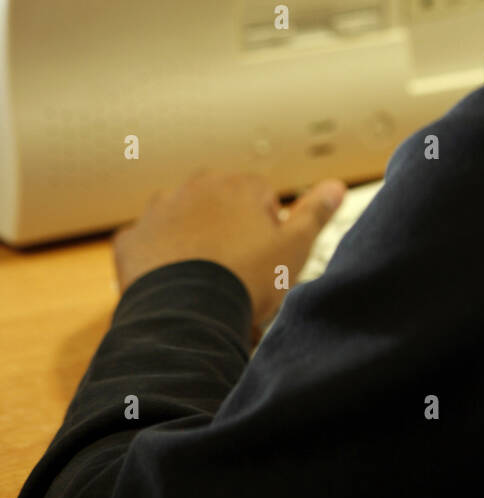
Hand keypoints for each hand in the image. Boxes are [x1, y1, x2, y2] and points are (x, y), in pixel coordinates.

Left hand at [113, 170, 345, 330]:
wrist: (187, 312)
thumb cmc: (245, 278)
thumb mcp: (295, 247)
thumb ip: (315, 212)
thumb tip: (336, 185)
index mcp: (240, 185)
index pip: (261, 198)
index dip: (267, 231)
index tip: (264, 258)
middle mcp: (198, 187)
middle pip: (220, 204)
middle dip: (228, 229)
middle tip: (236, 270)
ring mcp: (160, 210)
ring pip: (182, 219)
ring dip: (191, 239)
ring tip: (202, 278)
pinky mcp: (133, 237)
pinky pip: (147, 241)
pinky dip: (157, 257)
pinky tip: (170, 281)